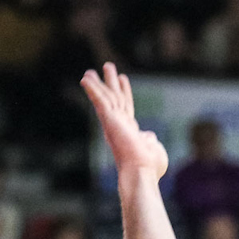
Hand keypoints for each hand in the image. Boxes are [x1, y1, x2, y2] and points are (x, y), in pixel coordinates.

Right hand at [81, 63, 168, 178]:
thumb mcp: (154, 149)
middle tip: (107, 66)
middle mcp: (118, 125)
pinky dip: (92, 89)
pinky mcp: (108, 120)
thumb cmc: (149, 167)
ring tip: (101, 66)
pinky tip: (85, 79)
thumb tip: (149, 136)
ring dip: (101, 81)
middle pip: (114, 98)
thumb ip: (150, 140)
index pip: (126, 106)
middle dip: (111, 82)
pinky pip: (99, 101)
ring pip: (106, 96)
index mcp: (128, 130)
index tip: (123, 78)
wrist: (141, 172)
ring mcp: (113, 122)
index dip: (125, 91)